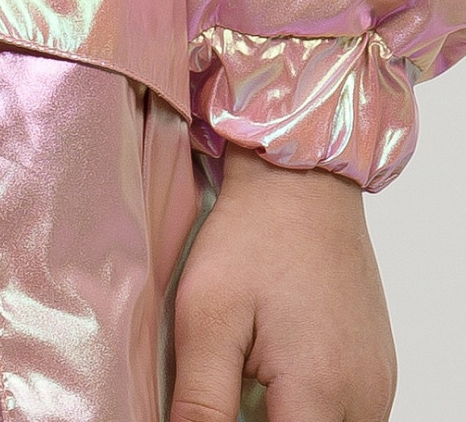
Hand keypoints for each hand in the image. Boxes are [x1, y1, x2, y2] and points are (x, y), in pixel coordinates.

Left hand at [171, 142, 396, 421]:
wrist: (299, 183)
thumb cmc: (253, 236)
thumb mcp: (207, 316)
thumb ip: (201, 401)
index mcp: (320, 390)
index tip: (219, 399)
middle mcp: (364, 396)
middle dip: (262, 420)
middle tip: (232, 379)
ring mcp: (378, 382)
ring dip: (289, 418)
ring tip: (250, 374)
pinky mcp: (378, 368)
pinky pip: (346, 413)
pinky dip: (310, 406)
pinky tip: (277, 370)